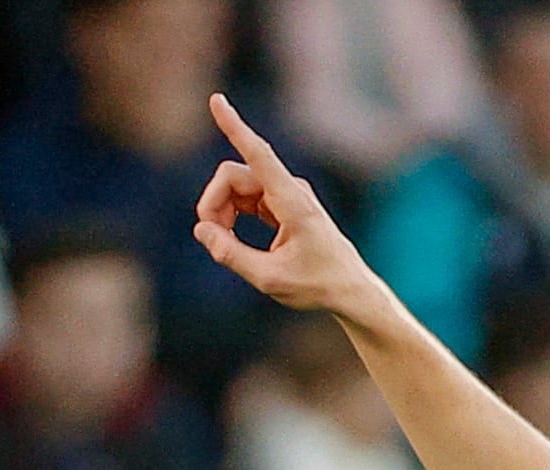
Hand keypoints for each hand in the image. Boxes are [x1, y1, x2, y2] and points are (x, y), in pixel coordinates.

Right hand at [192, 97, 380, 315]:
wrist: (348, 289)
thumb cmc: (316, 286)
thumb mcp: (269, 279)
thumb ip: (231, 254)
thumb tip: (201, 231)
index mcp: (292, 201)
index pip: (257, 155)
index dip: (235, 127)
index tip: (217, 100)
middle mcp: (289, 188)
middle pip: (233, 176)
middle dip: (213, 204)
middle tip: (213, 241)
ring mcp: (285, 193)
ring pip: (236, 186)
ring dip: (221, 211)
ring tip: (225, 246)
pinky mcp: (281, 202)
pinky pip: (245, 197)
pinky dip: (232, 215)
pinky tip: (235, 240)